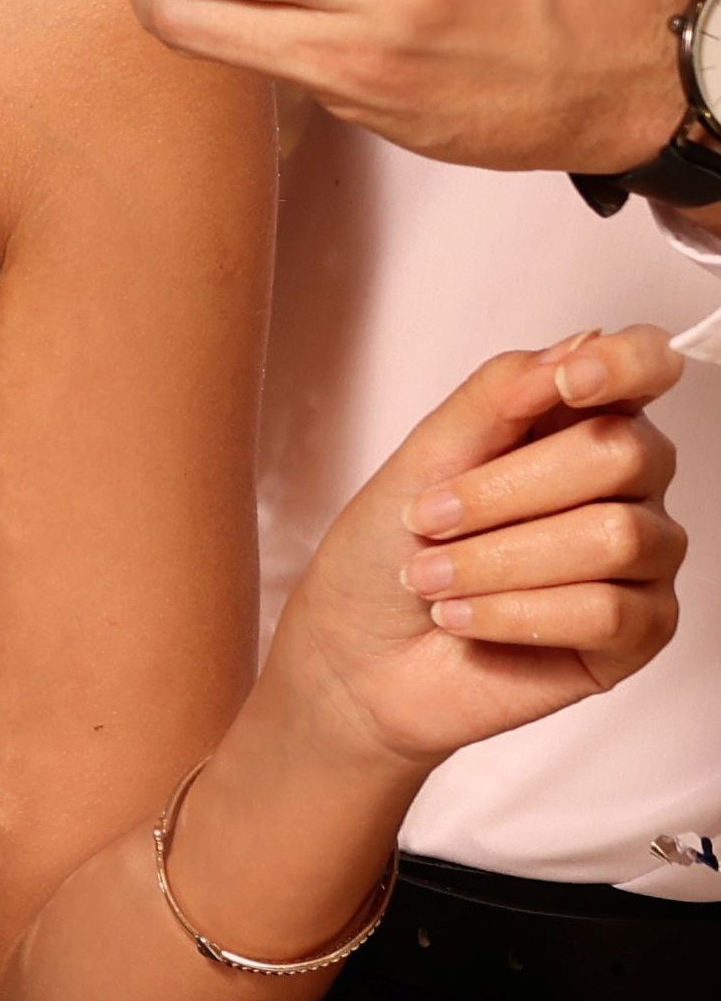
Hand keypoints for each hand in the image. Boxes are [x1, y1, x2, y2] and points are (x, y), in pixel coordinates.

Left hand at [263, 328, 685, 780]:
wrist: (354, 654)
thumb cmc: (384, 553)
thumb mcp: (423, 457)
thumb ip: (499, 395)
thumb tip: (577, 346)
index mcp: (577, 425)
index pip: (646, 368)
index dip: (625, 364)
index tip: (570, 380)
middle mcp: (628, 488)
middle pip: (622, 453)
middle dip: (503, 489)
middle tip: (428, 520)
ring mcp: (643, 561)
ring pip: (615, 536)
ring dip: (497, 559)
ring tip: (432, 579)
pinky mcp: (640, 631)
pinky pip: (607, 610)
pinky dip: (513, 613)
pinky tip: (463, 618)